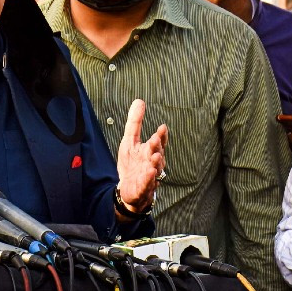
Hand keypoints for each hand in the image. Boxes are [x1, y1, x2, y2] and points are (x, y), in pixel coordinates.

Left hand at [116, 99, 167, 213]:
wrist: (129, 189)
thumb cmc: (132, 164)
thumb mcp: (129, 141)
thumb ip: (135, 123)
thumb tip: (139, 101)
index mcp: (150, 151)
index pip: (159, 142)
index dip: (161, 136)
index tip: (161, 127)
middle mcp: (152, 163)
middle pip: (157, 153)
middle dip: (157, 147)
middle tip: (155, 139)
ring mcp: (149, 176)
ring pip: (155, 169)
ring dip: (155, 162)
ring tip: (154, 156)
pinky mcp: (143, 188)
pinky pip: (147, 184)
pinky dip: (149, 179)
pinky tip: (149, 173)